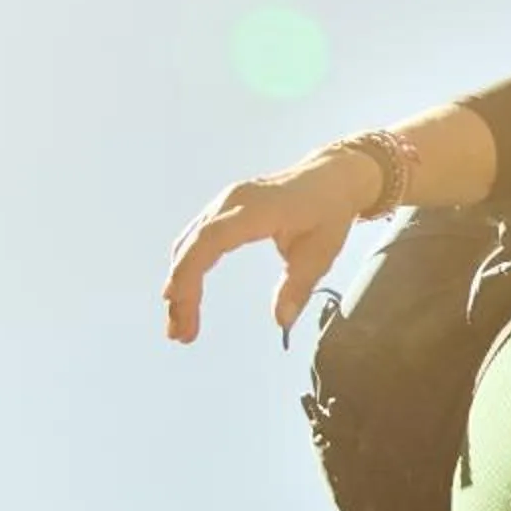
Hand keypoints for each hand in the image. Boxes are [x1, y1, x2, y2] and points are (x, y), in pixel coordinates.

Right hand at [159, 152, 378, 345]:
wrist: (330, 177)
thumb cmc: (328, 212)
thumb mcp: (321, 253)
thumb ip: (299, 286)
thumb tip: (282, 321)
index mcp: (257, 210)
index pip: (211, 239)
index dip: (190, 271)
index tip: (179, 302)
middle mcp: (232, 201)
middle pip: (192, 245)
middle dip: (181, 290)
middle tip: (180, 332)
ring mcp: (224, 203)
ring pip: (189, 244)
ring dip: (180, 284)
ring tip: (181, 324)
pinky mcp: (223, 209)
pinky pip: (196, 239)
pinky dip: (187, 268)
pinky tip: (186, 295)